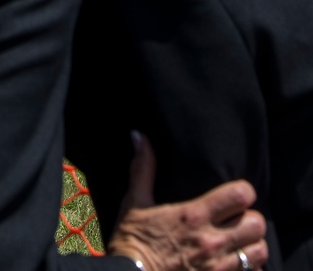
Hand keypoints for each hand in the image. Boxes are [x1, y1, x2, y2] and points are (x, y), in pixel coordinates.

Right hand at [108, 133, 267, 270]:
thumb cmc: (134, 241)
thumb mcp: (135, 202)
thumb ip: (143, 169)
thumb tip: (139, 136)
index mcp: (194, 215)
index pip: (240, 195)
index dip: (243, 191)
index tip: (235, 194)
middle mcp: (212, 241)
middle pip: (257, 224)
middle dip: (252, 219)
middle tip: (240, 219)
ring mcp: (219, 266)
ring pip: (259, 252)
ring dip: (253, 246)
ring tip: (242, 242)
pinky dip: (250, 268)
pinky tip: (237, 264)